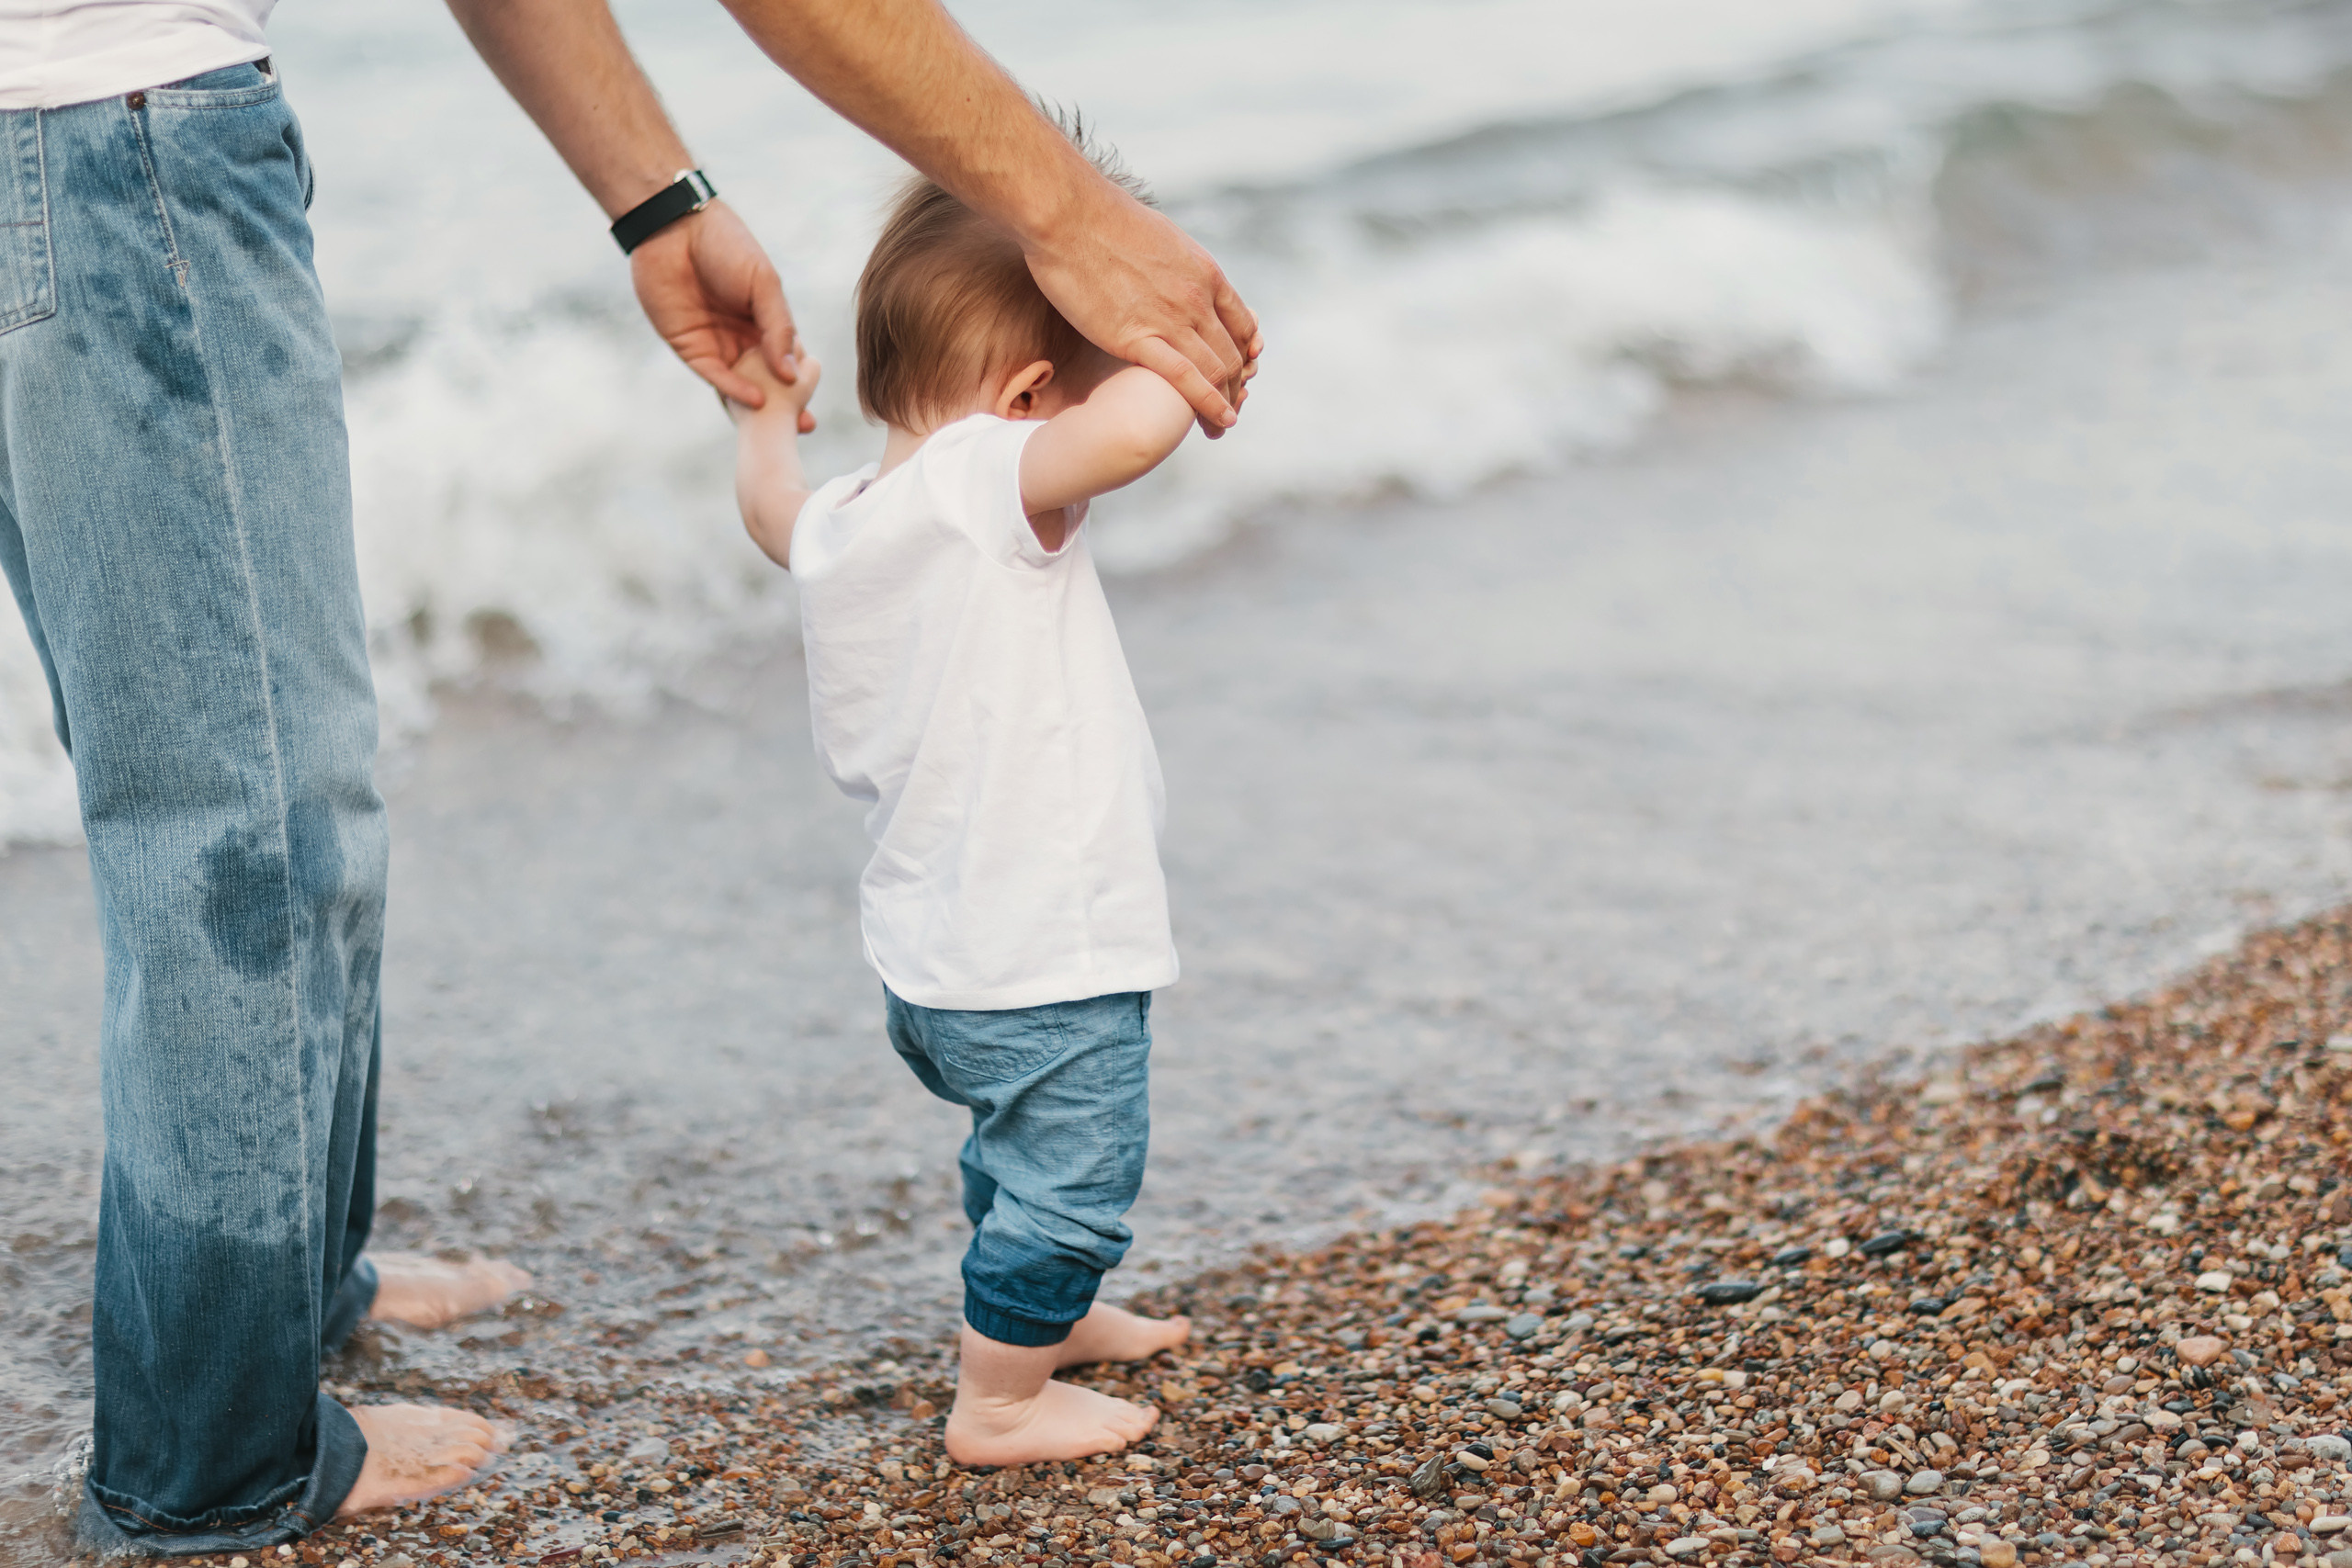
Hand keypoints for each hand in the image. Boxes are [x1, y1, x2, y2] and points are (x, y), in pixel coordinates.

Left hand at [630, 200, 814, 428]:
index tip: (816, 403)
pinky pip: (715, 375)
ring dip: (761, 407)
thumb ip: (779, 328)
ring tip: (783, 426)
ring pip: (741, 384)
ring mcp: (715, 343)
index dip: (801, 382)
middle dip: (784, 405)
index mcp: (762, 319)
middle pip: (765, 379)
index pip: (785, 358)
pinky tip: (755, 400)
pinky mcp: (689, 347)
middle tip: (806, 428)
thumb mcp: (765, 284)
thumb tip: (792, 374)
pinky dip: (734, 389)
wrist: (676, 228)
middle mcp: (740, 336)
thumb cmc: (726, 245)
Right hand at [1021, 188, 1261, 437]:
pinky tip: (1216, 423)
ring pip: (1216, 371)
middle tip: (1231, 409)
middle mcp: (1197, 298)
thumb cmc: (1101, 220)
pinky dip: (1207, 406)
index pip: (1242, 323)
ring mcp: (1171, 319)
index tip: (1241, 372)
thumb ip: (1173, 264)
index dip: (1245, 353)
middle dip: (1236, 387)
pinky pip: (1186, 380)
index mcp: (1204, 272)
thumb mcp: (1159, 238)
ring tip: (1222, 427)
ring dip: (1224, 405)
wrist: (1069, 215)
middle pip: (1232, 354)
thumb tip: (1167, 270)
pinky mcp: (1137, 339)